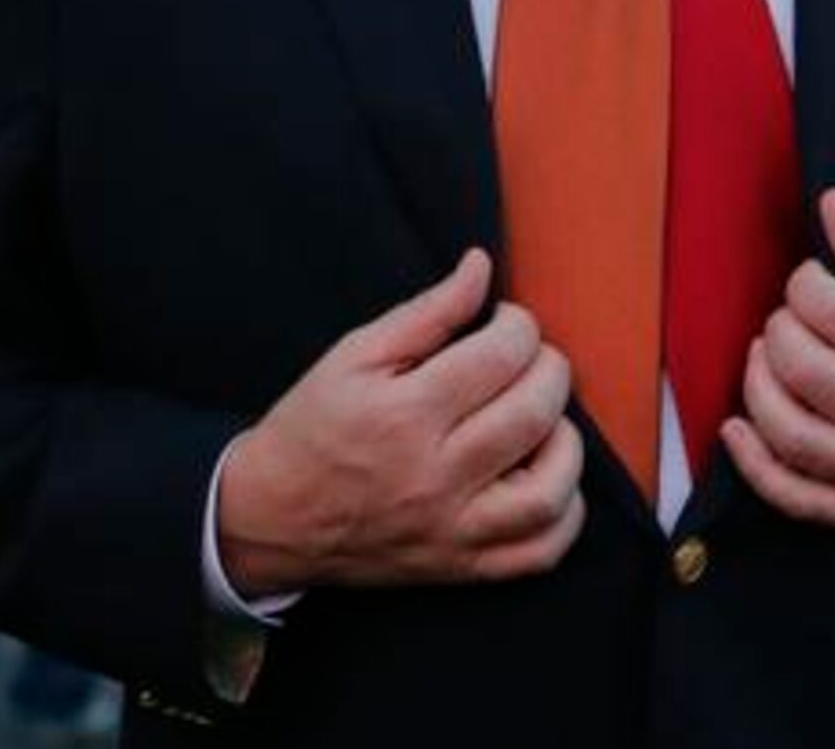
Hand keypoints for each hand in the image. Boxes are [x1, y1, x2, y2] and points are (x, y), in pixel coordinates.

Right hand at [216, 249, 582, 596]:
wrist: (268, 518)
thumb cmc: (313, 428)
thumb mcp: (355, 354)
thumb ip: (428, 310)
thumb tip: (481, 267)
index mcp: (404, 415)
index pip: (501, 357)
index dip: (519, 325)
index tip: (506, 322)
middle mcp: (433, 477)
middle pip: (532, 415)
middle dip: (549, 369)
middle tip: (529, 360)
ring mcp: (452, 530)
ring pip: (548, 491)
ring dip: (565, 441)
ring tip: (542, 418)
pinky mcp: (461, 567)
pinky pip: (539, 553)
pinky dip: (565, 514)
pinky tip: (547, 475)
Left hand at [721, 189, 834, 534]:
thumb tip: (829, 206)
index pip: (834, 312)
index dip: (805, 284)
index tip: (813, 279)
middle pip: (805, 369)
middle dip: (781, 328)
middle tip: (794, 316)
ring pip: (791, 433)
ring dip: (758, 385)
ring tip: (768, 356)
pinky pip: (797, 498)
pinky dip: (755, 464)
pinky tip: (738, 427)